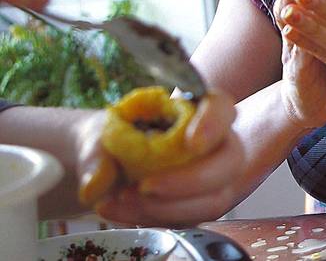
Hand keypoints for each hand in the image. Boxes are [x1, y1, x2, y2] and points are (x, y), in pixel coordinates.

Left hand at [77, 90, 246, 225]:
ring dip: (171, 207)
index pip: (221, 107)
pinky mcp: (200, 203)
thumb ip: (97, 155)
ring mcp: (213, 175)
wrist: (108, 162)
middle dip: (192, 180)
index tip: (191, 142)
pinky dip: (158, 218)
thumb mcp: (97, 137)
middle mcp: (215, 141)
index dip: (213, 123)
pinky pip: (194, 218)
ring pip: (217, 196)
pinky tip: (127, 211)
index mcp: (197, 108)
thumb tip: (95, 185)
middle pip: (230, 159)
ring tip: (126, 201)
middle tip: (146, 187)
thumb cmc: (112, 138)